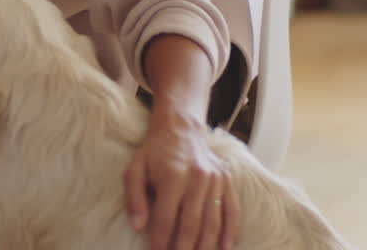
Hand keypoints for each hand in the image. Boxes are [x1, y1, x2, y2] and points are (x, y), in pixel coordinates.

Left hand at [125, 107, 238, 249]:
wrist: (180, 129)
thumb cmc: (154, 153)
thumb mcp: (135, 169)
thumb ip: (134, 197)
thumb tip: (138, 226)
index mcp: (172, 176)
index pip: (166, 219)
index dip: (160, 241)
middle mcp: (197, 179)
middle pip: (191, 225)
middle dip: (184, 249)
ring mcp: (215, 181)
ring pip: (213, 222)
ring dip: (206, 246)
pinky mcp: (226, 181)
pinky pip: (232, 210)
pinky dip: (230, 232)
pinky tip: (225, 248)